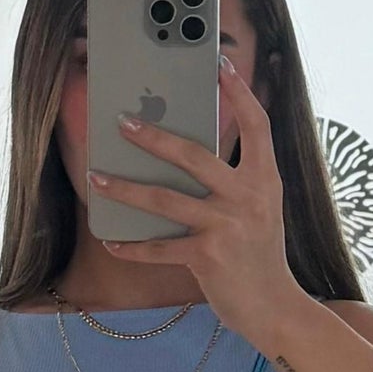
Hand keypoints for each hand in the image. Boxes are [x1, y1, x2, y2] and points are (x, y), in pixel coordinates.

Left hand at [87, 55, 297, 347]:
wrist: (275, 308)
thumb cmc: (260, 256)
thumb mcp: (261, 209)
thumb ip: (235, 181)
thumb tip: (186, 155)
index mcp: (265, 180)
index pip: (257, 125)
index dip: (239, 92)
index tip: (220, 63)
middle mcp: (248, 198)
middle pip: (194, 156)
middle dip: (153, 137)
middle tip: (122, 122)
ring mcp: (227, 227)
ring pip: (165, 199)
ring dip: (125, 188)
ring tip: (97, 176)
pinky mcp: (208, 257)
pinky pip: (160, 247)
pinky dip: (132, 246)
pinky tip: (111, 241)